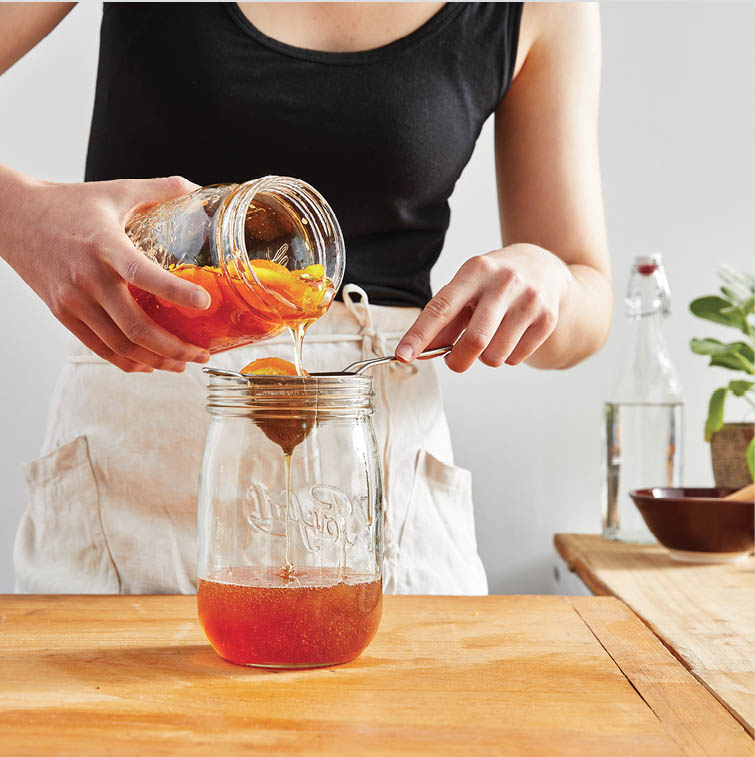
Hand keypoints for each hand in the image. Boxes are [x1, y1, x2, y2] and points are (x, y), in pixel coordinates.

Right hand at [1, 171, 212, 372]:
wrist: (11, 217)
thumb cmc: (68, 203)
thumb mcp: (115, 191)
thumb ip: (159, 189)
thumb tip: (197, 188)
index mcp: (106, 246)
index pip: (143, 274)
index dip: (176, 292)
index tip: (204, 303)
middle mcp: (89, 278)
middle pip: (135, 327)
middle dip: (174, 347)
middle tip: (201, 353)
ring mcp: (73, 300)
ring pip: (120, 344)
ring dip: (155, 360)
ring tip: (182, 364)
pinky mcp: (62, 313)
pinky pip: (99, 347)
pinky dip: (126, 361)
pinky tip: (148, 365)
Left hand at [396, 244, 570, 371]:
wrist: (544, 266)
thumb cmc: (494, 282)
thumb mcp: (466, 288)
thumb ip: (444, 320)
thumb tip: (421, 351)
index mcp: (475, 271)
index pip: (442, 308)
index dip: (420, 334)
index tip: (403, 355)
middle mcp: (504, 283)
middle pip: (474, 340)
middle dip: (457, 361)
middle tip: (454, 360)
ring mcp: (529, 300)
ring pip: (495, 356)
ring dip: (484, 358)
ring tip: (489, 339)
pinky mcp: (547, 318)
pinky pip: (515, 359)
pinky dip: (506, 357)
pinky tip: (509, 337)